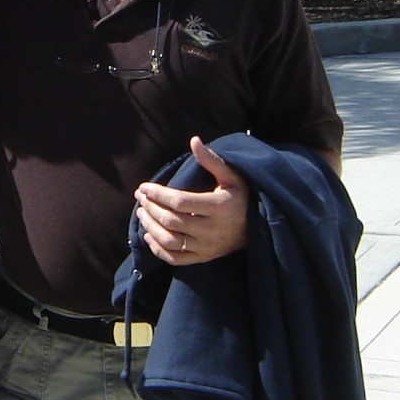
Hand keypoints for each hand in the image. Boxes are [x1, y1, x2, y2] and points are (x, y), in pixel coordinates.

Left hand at [134, 136, 247, 265]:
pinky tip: (148, 236)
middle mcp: (212, 230)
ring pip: (170, 241)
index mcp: (219, 207)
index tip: (144, 187)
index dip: (159, 194)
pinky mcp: (204, 258)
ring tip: (141, 213)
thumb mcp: (232, 175)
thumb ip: (211, 160)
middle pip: (171, 221)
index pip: (180, 202)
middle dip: (151, 208)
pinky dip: (158, 249)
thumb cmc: (241, 196)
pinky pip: (175, 259)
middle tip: (141, 197)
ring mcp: (207, 247)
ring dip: (150, 227)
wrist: (258, 227)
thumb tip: (194, 140)